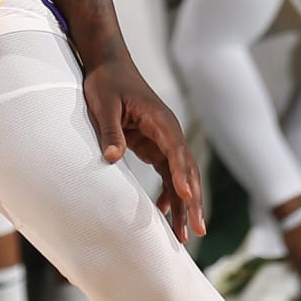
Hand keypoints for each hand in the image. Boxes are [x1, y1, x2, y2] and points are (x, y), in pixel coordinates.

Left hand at [81, 53, 204, 242]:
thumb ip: (110, 131)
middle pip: (186, 170)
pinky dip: (168, 194)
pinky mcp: (154, 146)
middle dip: (192, 201)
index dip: (182, 175)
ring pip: (180, 176)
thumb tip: (113, 157)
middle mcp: (169, 132)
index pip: (176, 151)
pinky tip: (163, 215)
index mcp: (161, 120)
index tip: (187, 197)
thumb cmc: (107, 82)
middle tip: (196, 230)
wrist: (108, 65)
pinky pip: (167, 174)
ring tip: (183, 235)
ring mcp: (164, 140)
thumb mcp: (104, 104)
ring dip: (183, 204)